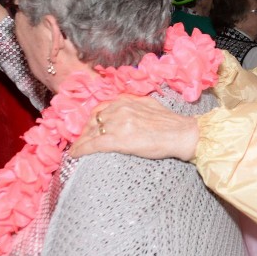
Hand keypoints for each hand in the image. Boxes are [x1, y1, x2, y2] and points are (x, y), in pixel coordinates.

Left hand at [69, 94, 200, 161]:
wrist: (181, 134)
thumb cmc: (170, 123)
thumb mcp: (149, 105)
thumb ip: (134, 105)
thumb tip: (126, 109)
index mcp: (126, 101)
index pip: (101, 109)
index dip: (93, 121)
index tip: (90, 130)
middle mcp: (119, 109)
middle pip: (94, 121)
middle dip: (85, 132)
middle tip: (82, 142)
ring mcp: (118, 124)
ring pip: (91, 133)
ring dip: (81, 142)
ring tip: (77, 150)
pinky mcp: (118, 140)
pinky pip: (93, 144)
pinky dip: (81, 149)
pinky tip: (75, 154)